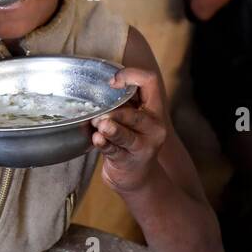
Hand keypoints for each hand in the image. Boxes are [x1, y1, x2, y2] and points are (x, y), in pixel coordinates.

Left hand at [92, 68, 168, 193]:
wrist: (136, 176)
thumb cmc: (130, 138)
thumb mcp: (131, 116)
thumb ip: (122, 100)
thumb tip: (99, 82)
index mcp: (155, 109)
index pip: (151, 82)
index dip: (131, 75)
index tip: (111, 81)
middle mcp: (154, 128)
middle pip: (137, 114)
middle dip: (117, 111)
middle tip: (99, 113)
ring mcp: (143, 147)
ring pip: (126, 136)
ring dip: (112, 128)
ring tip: (100, 124)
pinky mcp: (128, 161)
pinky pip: (114, 151)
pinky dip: (104, 144)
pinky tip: (97, 139)